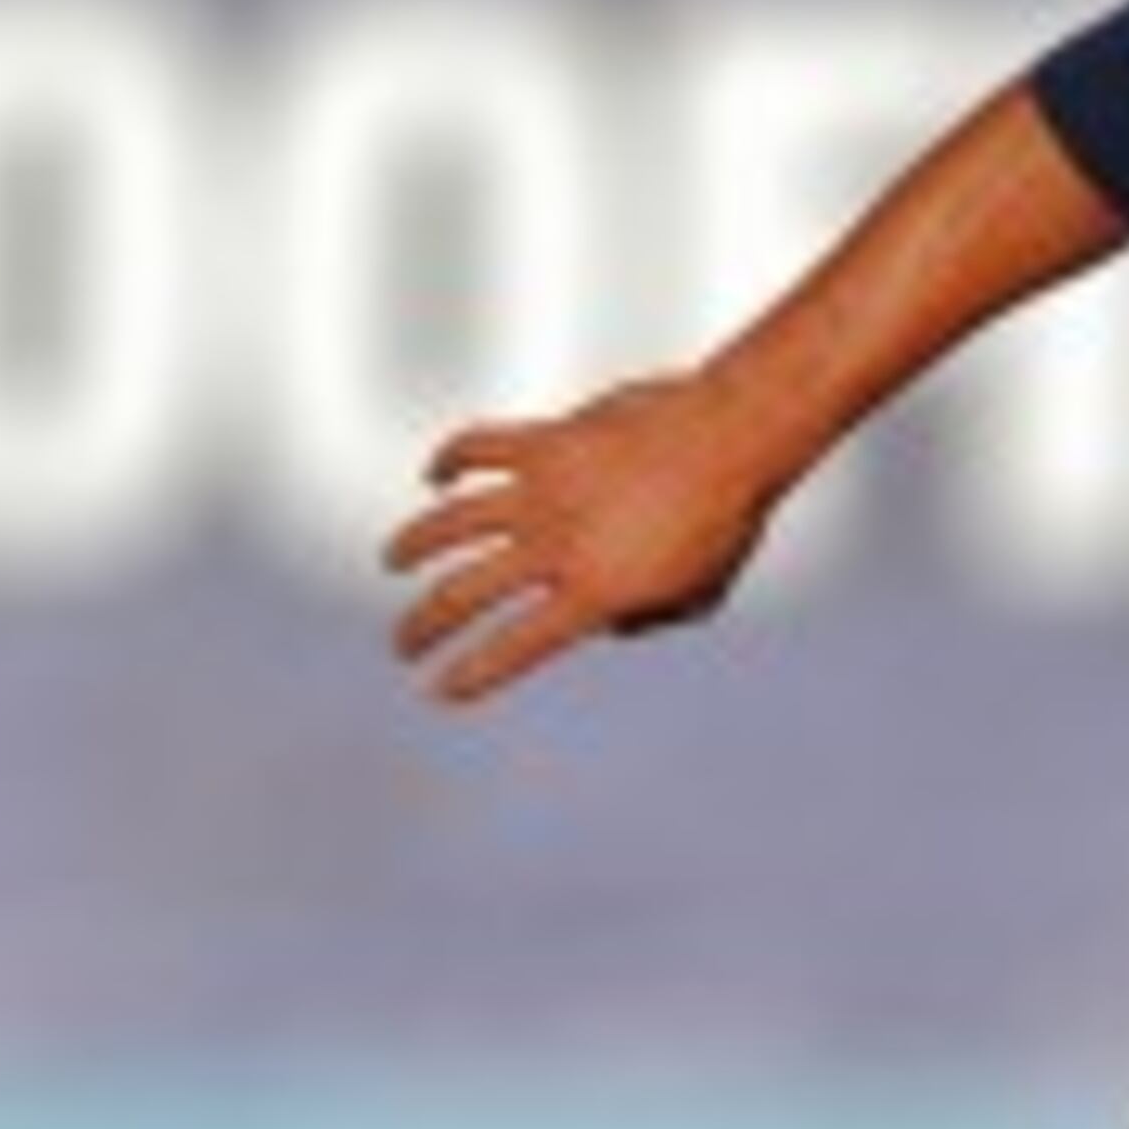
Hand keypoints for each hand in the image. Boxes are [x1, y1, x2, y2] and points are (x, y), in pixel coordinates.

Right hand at [381, 374, 779, 704]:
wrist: (734, 438)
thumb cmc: (729, 520)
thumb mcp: (699, 595)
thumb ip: (648, 621)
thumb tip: (606, 627)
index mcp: (595, 594)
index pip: (514, 649)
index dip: (471, 676)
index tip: (439, 691)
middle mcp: (557, 546)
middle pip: (462, 595)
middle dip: (422, 627)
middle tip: (403, 644)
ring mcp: (544, 490)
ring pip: (450, 522)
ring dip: (412, 546)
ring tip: (394, 562)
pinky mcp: (544, 440)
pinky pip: (477, 447)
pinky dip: (448, 461)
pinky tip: (435, 477)